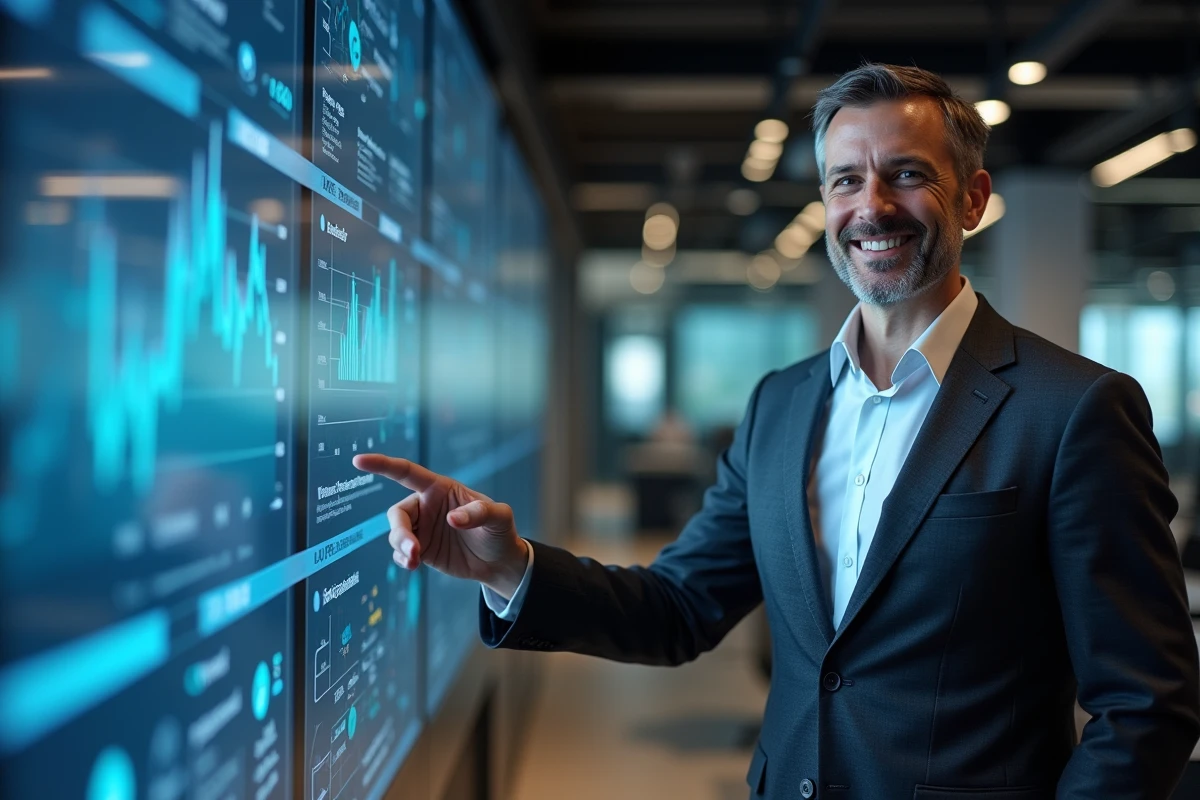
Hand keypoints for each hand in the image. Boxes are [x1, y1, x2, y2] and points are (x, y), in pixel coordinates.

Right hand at [351, 454, 529, 597]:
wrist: (499, 562)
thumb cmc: (500, 532)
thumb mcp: (499, 517)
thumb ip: (479, 512)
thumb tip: (452, 519)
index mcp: (440, 488)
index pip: (406, 472)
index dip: (383, 465)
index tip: (359, 461)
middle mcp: (427, 506)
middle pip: (397, 513)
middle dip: (400, 532)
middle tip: (414, 551)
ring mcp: (422, 528)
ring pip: (396, 533)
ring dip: (401, 547)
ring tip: (416, 561)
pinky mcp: (421, 549)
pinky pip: (400, 552)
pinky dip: (402, 558)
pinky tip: (414, 564)